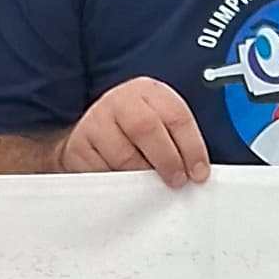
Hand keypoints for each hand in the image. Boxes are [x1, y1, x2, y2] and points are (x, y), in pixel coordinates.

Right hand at [63, 80, 209, 184]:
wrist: (93, 134)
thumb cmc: (135, 133)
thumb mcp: (160, 124)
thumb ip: (178, 142)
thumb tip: (197, 174)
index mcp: (148, 92)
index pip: (175, 115)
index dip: (192, 147)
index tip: (199, 173)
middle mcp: (121, 101)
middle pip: (145, 127)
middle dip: (166, 159)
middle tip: (177, 181)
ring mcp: (96, 122)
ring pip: (122, 155)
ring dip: (141, 177)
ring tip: (150, 186)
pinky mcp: (79, 146)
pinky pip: (102, 173)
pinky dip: (118, 185)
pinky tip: (126, 185)